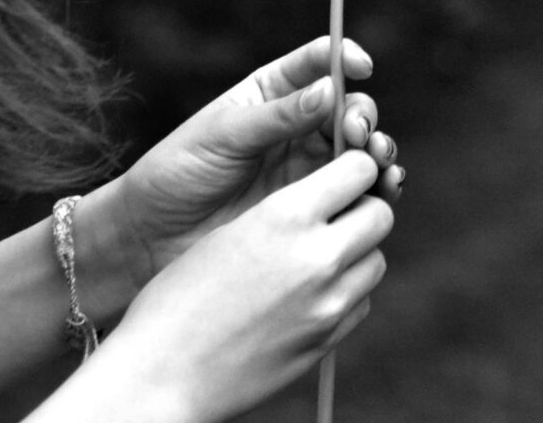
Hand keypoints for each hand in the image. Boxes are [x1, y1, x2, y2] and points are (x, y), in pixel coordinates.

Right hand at [83, 150, 392, 422]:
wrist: (161, 375)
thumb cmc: (177, 298)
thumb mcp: (229, 233)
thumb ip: (285, 214)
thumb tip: (327, 199)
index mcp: (285, 215)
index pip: (358, 169)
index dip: (353, 167)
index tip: (341, 173)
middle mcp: (317, 256)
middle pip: (380, 214)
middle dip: (363, 208)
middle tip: (336, 214)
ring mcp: (328, 304)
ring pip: (375, 260)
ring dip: (356, 253)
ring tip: (317, 258)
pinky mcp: (327, 342)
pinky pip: (360, 302)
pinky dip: (345, 293)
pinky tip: (308, 296)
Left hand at [104, 37, 401, 289]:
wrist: (152, 237)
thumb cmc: (177, 173)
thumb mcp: (223, 137)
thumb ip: (277, 117)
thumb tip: (331, 89)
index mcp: (270, 94)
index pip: (317, 63)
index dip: (344, 57)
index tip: (361, 65)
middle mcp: (296, 127)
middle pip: (349, 108)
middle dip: (364, 115)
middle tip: (359, 133)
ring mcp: (306, 168)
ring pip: (359, 151)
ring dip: (378, 151)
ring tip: (379, 161)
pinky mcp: (311, 208)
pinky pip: (354, 193)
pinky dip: (376, 188)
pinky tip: (384, 189)